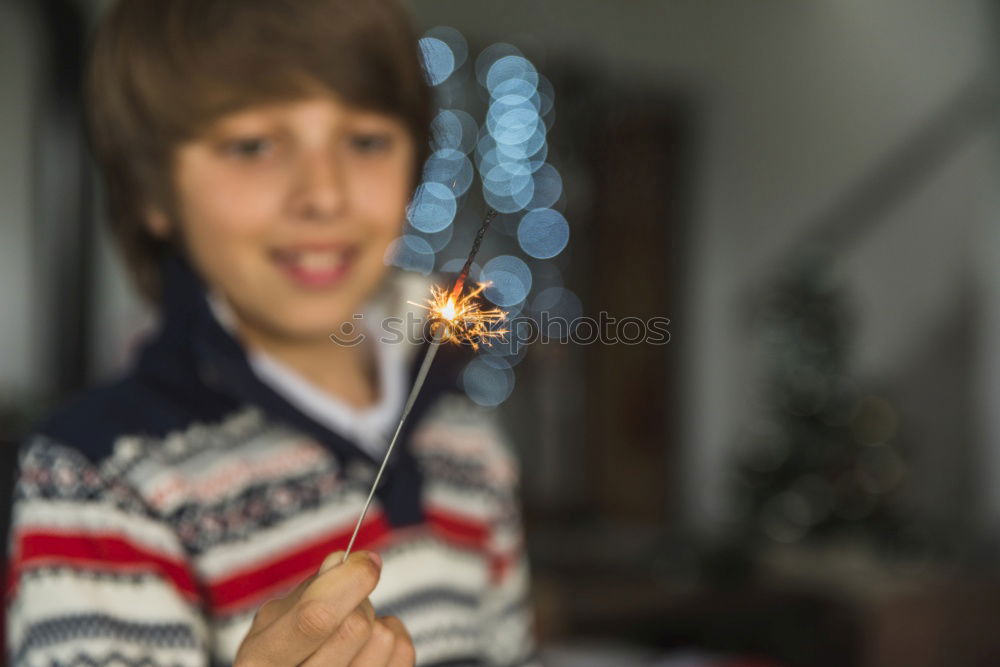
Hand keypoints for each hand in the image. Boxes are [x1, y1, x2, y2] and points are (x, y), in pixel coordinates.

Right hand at [234, 550, 414, 665]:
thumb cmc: (278, 649)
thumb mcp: (274, 621)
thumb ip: (307, 591)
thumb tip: (342, 561)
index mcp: (260, 660)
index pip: (316, 618)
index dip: (349, 581)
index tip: (367, 561)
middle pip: (355, 626)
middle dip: (356, 601)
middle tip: (344, 606)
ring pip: (384, 637)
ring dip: (374, 621)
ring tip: (349, 633)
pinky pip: (403, 651)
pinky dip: (392, 635)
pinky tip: (368, 645)